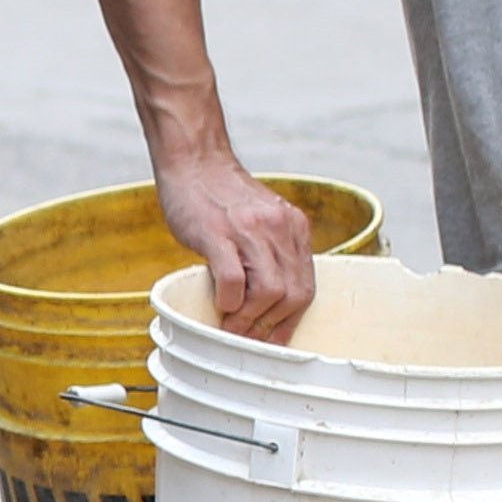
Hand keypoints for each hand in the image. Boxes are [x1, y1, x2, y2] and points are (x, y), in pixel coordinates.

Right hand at [157, 148, 320, 339]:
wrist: (195, 161)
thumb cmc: (220, 197)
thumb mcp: (261, 222)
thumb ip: (270, 253)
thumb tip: (267, 303)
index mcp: (293, 228)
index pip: (307, 287)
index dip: (290, 321)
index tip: (274, 339)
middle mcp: (279, 228)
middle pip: (294, 294)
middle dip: (272, 325)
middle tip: (249, 337)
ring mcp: (250, 230)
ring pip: (270, 292)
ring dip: (249, 319)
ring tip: (231, 325)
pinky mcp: (218, 233)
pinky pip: (234, 280)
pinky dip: (228, 301)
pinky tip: (218, 302)